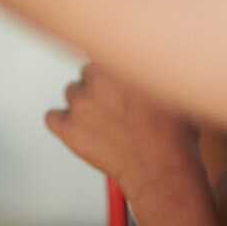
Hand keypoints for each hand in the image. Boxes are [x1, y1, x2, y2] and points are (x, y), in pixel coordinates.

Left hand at [46, 63, 202, 200]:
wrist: (164, 172)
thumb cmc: (173, 136)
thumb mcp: (171, 89)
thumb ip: (148, 68)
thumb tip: (141, 57)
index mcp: (122, 65)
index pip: (103, 53)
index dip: (111, 70)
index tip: (116, 83)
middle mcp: (98, 79)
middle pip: (87, 72)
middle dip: (99, 88)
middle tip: (117, 109)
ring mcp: (81, 103)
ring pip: (72, 92)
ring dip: (84, 104)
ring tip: (107, 125)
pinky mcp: (68, 128)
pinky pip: (52, 117)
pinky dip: (63, 123)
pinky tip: (82, 132)